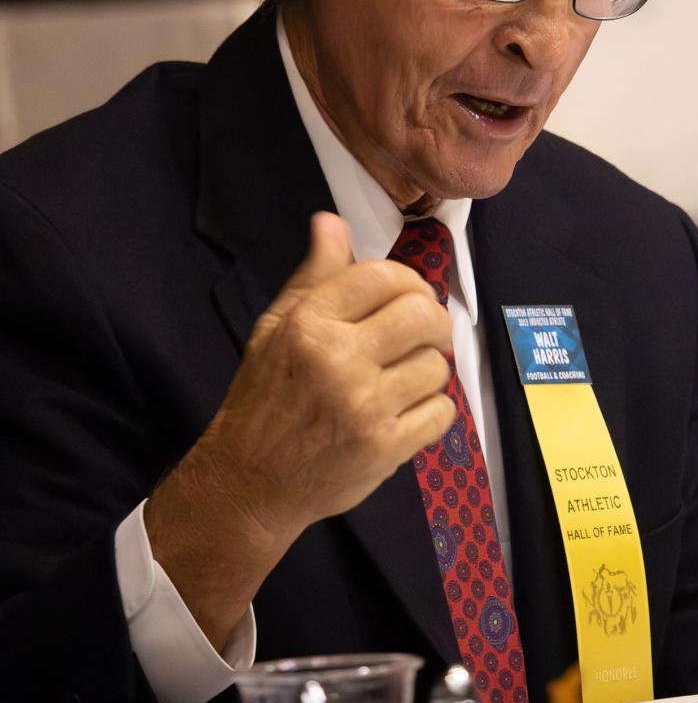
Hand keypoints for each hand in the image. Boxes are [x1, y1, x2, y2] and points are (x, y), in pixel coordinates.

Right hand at [145, 211, 453, 648]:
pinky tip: (408, 410)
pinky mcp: (386, 449)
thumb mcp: (277, 326)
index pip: (384, 276)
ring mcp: (366, 407)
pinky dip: (434, 410)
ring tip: (404, 376)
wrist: (250, 481)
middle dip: (433, 319)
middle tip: (422, 332)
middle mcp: (340, 360)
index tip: (406, 296)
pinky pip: (442, 412)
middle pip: (422, 314)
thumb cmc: (264, 395)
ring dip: (429, 368)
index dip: (407, 280)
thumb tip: (333, 221)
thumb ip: (314, 275)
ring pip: (437, 365)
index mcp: (311, 322)